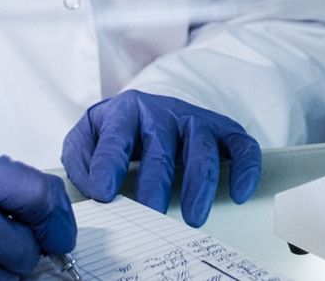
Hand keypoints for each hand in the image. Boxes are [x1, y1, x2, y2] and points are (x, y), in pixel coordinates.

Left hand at [61, 90, 261, 226]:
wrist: (145, 108)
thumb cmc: (115, 132)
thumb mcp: (87, 136)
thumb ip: (79, 157)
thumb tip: (92, 185)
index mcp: (125, 112)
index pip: (117, 136)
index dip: (109, 164)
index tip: (104, 193)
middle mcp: (162, 112)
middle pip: (162, 145)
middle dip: (156, 182)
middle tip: (150, 215)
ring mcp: (194, 120)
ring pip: (201, 145)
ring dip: (199, 182)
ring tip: (193, 217)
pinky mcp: (221, 130)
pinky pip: (240, 144)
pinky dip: (244, 167)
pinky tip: (240, 194)